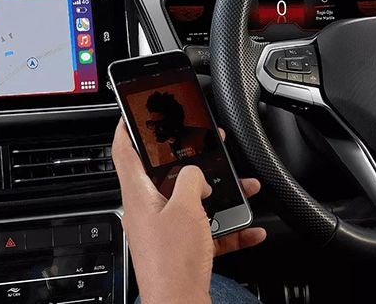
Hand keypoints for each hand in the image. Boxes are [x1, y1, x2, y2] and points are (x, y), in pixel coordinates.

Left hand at [112, 120, 265, 303]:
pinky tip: (249, 228)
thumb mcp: (186, 208)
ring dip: (219, 195)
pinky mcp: (182, 252)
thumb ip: (192, 179)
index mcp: (138, 195)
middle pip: (166, 175)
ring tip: (242, 188)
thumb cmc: (173, 263)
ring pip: (192, 203)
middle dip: (191, 160)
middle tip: (207, 144)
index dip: (128, 127)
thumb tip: (195, 172)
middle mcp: (148, 212)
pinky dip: (229, 228)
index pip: (125, 150)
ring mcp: (165, 233)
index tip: (134, 111)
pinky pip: (207, 232)